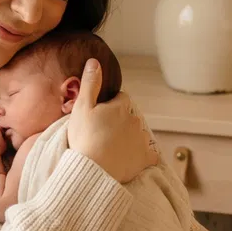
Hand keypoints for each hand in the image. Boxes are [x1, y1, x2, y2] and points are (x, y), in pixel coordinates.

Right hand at [66, 62, 159, 184]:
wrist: (92, 169)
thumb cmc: (84, 137)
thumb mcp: (82, 107)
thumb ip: (90, 83)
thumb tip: (95, 61)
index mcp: (122, 106)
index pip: (121, 99)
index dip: (110, 106)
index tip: (100, 116)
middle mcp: (136, 120)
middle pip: (129, 116)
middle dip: (120, 121)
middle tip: (102, 134)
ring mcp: (142, 140)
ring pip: (138, 133)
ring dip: (129, 137)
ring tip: (111, 148)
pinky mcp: (146, 158)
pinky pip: (149, 154)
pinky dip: (142, 155)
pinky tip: (130, 159)